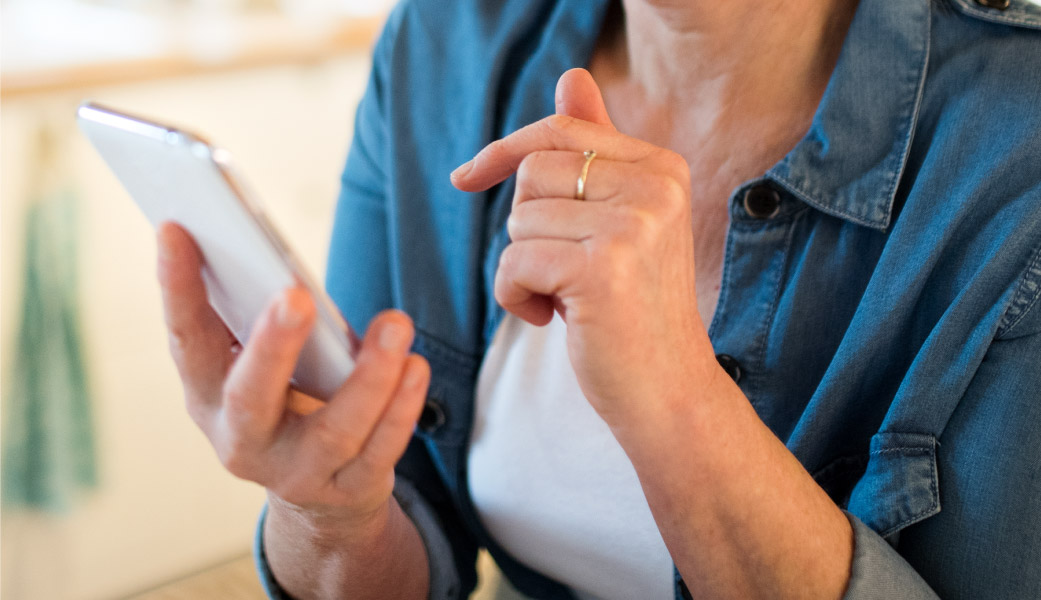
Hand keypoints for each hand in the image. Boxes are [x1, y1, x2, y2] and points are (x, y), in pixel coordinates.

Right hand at [156, 222, 429, 533]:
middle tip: (294, 294)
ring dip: (368, 376)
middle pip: (251, 396)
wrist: (320, 495)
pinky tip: (415, 366)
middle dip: (272, 346)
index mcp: (209, 397)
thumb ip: (266, 321)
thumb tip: (280, 264)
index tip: (176, 228)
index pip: (187, 340)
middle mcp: (242, 442)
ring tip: (395, 324)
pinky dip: (401, 406)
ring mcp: (297, 473)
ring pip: (334, 430)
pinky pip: (381, 449)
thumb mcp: (265, 364)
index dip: (176, 288)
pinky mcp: (350, 491)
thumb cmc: (290, 400)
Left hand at [451, 69, 716, 429]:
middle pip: (532, 172)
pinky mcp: (602, 269)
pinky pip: (513, 261)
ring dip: (521, 266)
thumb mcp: (618, 224)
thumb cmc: (633, 311)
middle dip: (525, 226)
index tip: (465, 178)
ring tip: (563, 298)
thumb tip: (571, 75)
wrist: (667, 393)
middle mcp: (656, 186)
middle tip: (561, 271)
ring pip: (519, 219)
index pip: (562, 131)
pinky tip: (550, 319)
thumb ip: (596, 152)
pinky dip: (514, 296)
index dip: (505, 151)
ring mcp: (633, 225)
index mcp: (662, 168)